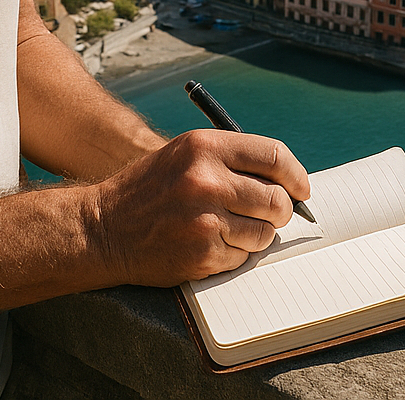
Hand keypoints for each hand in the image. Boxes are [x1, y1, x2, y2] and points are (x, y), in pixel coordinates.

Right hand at [90, 129, 310, 286]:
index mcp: (204, 147)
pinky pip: (243, 256)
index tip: (301, 188)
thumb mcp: (184, 155)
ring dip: (258, 235)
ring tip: (233, 229)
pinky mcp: (203, 253)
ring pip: (265, 232)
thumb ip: (231, 160)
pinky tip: (211, 244)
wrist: (103, 228)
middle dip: (281, 211)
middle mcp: (206, 180)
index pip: (274, 155)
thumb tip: (286, 180)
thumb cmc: (149, 190)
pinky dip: (235, 253)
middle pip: (277, 199)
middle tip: (271, 215)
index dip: (295, 175)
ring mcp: (205, 219)